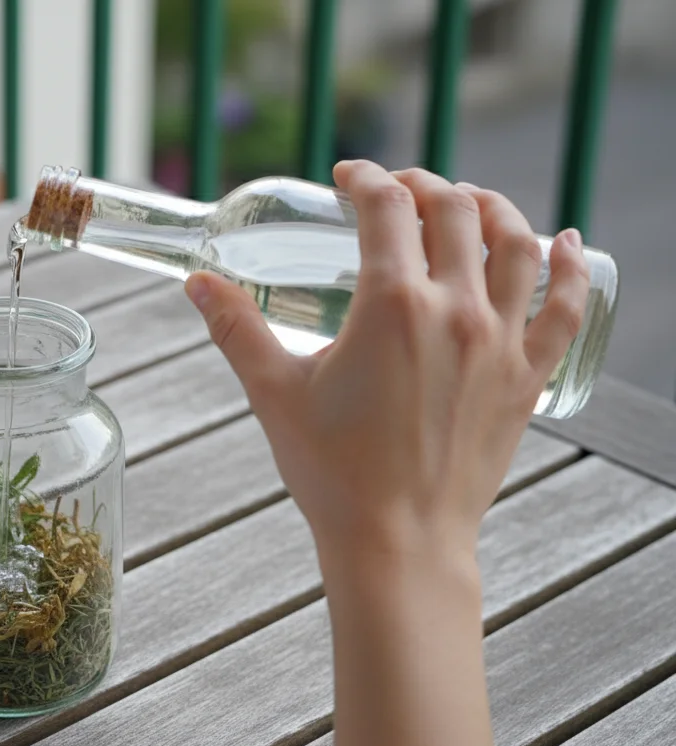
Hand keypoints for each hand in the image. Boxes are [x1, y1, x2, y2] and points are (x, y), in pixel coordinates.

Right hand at [186, 160, 591, 745]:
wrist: (398, 543)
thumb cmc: (334, 473)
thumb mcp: (274, 393)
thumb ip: (236, 329)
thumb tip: (198, 285)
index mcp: (391, 305)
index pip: (386, 208)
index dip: (365, 179)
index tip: (348, 179)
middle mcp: (456, 311)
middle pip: (454, 209)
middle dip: (422, 185)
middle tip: (396, 192)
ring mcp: (501, 342)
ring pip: (515, 243)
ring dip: (492, 206)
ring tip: (467, 201)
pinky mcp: (527, 378)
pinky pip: (565, 308)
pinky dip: (569, 266)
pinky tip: (562, 242)